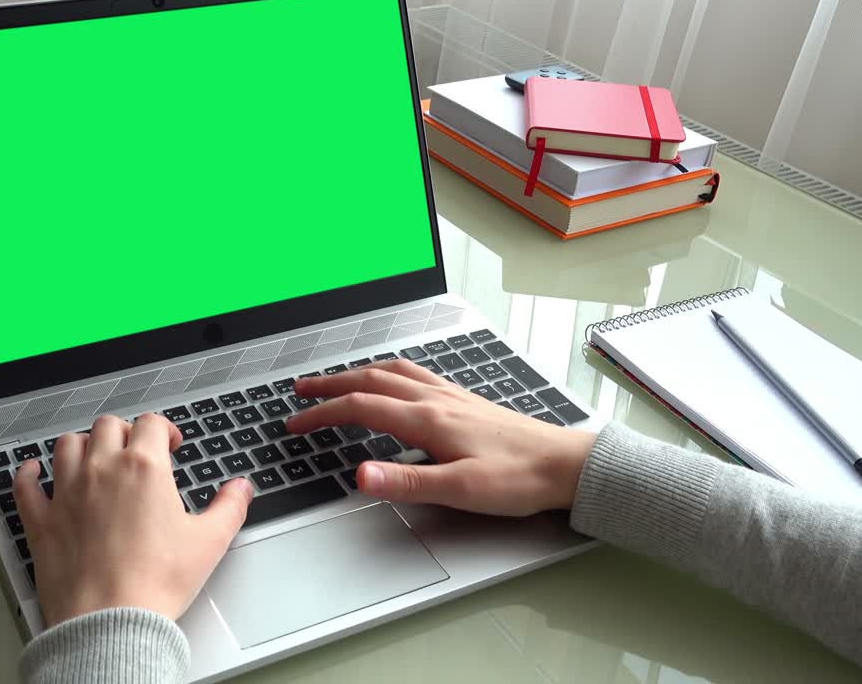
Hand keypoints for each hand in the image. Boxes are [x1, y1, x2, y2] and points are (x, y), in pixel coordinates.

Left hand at [13, 413, 253, 625]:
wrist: (110, 621)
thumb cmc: (155, 584)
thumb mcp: (209, 542)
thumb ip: (229, 507)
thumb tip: (240, 489)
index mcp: (144, 468)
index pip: (151, 423)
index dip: (164, 429)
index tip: (170, 444)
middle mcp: (102, 470)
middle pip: (107, 426)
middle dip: (125, 432)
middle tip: (135, 451)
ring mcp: (66, 492)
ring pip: (67, 445)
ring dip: (82, 445)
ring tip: (93, 457)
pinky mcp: (41, 520)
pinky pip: (25, 485)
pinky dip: (28, 475)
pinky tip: (34, 473)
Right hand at [288, 360, 595, 515]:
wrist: (565, 465)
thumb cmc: (519, 478)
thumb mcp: (460, 490)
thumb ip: (406, 482)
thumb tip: (360, 475)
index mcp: (427, 419)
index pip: (360, 408)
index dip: (321, 414)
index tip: (295, 424)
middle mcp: (435, 399)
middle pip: (370, 381)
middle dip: (329, 384)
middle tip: (300, 390)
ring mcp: (450, 395)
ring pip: (392, 372)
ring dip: (356, 373)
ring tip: (335, 379)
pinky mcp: (464, 400)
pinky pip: (415, 374)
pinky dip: (387, 372)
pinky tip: (392, 379)